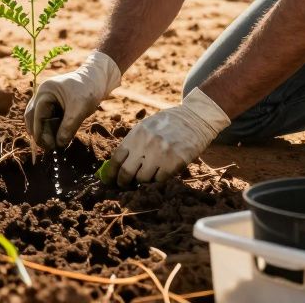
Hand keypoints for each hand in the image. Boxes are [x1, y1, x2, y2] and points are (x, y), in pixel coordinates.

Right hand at [25, 51, 121, 149]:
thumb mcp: (80, 109)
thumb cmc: (89, 90)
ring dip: (43, 131)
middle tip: (47, 148)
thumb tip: (59, 145)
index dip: (41, 132)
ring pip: (38, 118)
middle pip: (32, 116)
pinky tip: (56, 138)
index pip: (37, 114)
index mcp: (46, 91)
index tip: (48, 146)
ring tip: (51, 146)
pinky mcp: (53, 104)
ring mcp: (46, 99)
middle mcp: (42, 94)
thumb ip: (69, 126)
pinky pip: (47, 118)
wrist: (98, 80)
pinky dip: (50, 128)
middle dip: (39, 133)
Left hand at [111, 87, 230, 185]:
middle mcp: (147, 144)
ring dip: (142, 181)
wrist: (195, 119)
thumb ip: (133, 143)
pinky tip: (160, 174)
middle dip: (123, 182)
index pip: (117, 158)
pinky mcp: (176, 162)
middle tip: (124, 186)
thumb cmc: (168, 124)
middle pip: (126, 172)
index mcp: (137, 134)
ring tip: (145, 177)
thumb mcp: (147, 127)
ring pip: (143, 179)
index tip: (109, 180)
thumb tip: (117, 165)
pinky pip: (160, 180)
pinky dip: (157, 180)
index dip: (110, 172)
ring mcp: (161, 154)